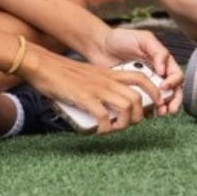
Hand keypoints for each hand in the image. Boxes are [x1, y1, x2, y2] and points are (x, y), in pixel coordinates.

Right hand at [22, 53, 161, 133]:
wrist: (41, 64)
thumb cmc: (60, 73)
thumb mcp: (87, 77)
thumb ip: (98, 88)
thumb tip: (102, 109)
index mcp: (109, 74)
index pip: (141, 78)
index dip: (154, 92)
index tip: (155, 105)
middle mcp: (107, 80)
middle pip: (137, 98)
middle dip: (139, 116)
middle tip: (129, 124)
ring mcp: (97, 88)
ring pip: (126, 107)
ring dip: (124, 123)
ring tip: (115, 129)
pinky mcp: (84, 97)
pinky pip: (104, 116)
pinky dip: (106, 128)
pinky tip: (100, 131)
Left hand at [88, 25, 183, 115]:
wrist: (99, 46)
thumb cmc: (121, 38)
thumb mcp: (142, 39)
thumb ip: (157, 51)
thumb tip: (163, 69)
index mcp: (161, 61)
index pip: (175, 74)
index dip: (173, 82)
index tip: (164, 87)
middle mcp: (156, 74)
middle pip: (172, 90)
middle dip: (173, 101)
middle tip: (169, 109)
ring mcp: (145, 85)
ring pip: (159, 99)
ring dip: (162, 108)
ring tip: (159, 113)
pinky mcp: (133, 92)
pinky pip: (143, 104)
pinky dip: (146, 110)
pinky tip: (143, 113)